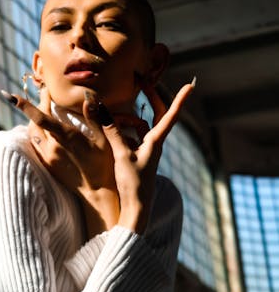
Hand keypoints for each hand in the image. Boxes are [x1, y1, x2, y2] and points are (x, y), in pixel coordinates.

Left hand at [5, 86, 116, 193]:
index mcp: (66, 138)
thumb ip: (94, 117)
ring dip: (34, 120)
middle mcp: (53, 148)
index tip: (11, 97)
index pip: (41, 118)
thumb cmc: (103, 164)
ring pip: (33, 134)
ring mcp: (48, 158)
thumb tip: (89, 96)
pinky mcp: (47, 165)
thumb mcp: (103, 139)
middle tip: (45, 94)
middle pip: (34, 123)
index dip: (25, 106)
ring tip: (43, 109)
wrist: (97, 191)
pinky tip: (42, 128)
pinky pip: (35, 145)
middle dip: (36, 106)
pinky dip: (36, 132)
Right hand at [93, 79, 194, 231]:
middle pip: (156, 114)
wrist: (136, 208)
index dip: (180, 99)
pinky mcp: (139, 157)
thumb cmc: (133, 184)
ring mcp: (147, 150)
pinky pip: (132, 137)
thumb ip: (112, 131)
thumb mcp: (121, 154)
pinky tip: (111, 132)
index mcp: (156, 141)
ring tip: (111, 116)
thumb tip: (100, 108)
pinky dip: (123, 131)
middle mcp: (155, 143)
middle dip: (150, 97)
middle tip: (142, 82)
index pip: (170, 115)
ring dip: (128, 118)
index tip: (191, 85)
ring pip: (141, 126)